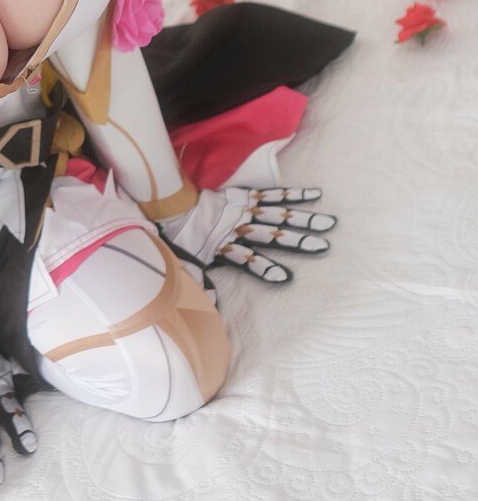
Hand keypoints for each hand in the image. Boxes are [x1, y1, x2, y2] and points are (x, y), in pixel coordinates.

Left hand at [159, 184, 335, 285]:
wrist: (172, 204)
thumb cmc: (182, 238)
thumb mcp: (187, 264)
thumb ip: (200, 283)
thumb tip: (211, 306)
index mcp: (225, 246)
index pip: (248, 258)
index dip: (265, 268)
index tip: (285, 278)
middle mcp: (239, 227)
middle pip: (271, 235)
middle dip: (298, 241)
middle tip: (323, 247)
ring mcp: (245, 210)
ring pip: (278, 214)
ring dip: (304, 219)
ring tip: (328, 223)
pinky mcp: (246, 196)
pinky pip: (272, 194)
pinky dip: (293, 194)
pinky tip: (313, 194)